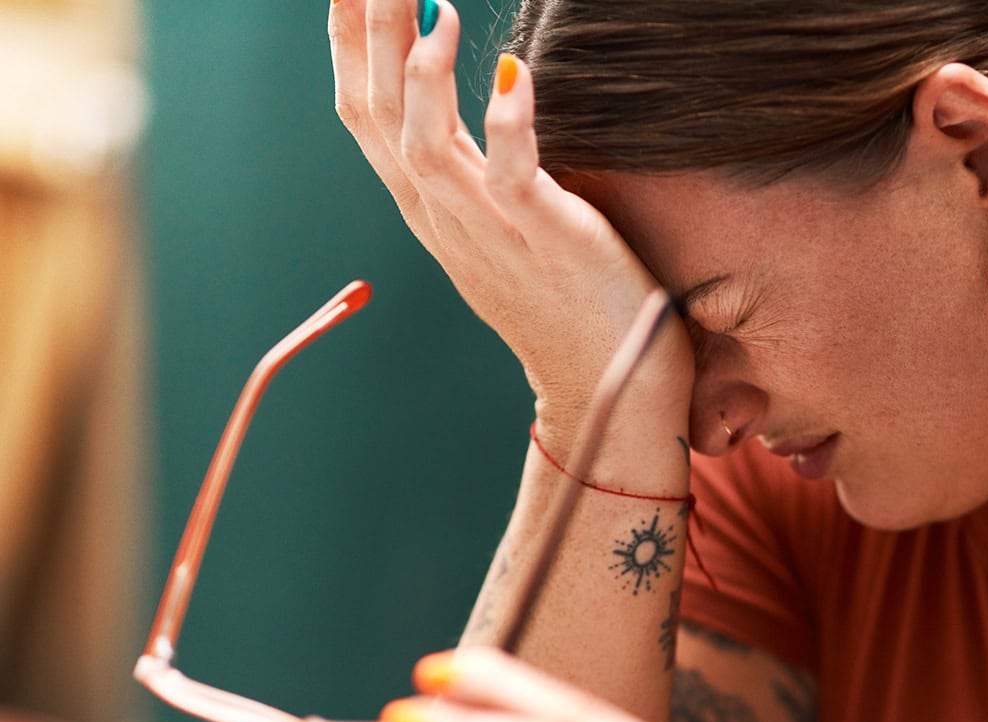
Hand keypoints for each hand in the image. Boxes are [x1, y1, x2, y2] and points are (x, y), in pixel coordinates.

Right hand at [328, 0, 693, 439]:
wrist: (601, 380)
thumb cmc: (557, 293)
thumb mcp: (493, 224)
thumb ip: (471, 164)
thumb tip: (480, 93)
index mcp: (427, 205)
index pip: (364, 111)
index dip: (348, 42)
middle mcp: (442, 215)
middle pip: (378, 112)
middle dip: (367, 32)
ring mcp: (488, 230)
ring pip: (423, 142)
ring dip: (419, 70)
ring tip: (431, 2)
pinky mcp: (543, 239)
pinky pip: (512, 175)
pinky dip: (507, 124)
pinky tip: (510, 72)